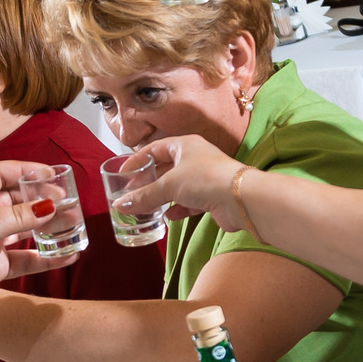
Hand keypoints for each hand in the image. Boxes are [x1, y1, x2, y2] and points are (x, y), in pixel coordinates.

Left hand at [0, 161, 83, 278]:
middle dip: (40, 199)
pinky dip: (46, 257)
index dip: (23, 171)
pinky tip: (66, 254)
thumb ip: (16, 217)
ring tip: (72, 223)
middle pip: (16, 201)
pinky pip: (26, 258)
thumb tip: (47, 206)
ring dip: (47, 226)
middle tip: (65, 199)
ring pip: (25, 229)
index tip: (48, 173)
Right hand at [125, 134, 249, 229]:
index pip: (155, 149)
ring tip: (145, 207)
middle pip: (165, 169)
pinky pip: (189, 202)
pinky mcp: (212, 197)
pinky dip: (178, 209)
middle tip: (132, 193)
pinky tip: (168, 216)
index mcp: (185, 145)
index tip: (123, 173)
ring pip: (177, 187)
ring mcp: (204, 178)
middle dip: (148, 182)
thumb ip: (144, 196)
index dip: (137, 160)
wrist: (240, 198)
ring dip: (161, 197)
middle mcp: (196, 158)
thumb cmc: (207, 179)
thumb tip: (121, 205)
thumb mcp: (169, 186)